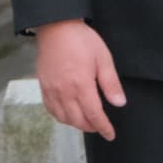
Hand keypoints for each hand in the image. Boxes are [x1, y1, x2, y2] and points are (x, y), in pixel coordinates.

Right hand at [34, 19, 125, 140]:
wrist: (56, 27)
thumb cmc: (82, 41)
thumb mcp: (103, 59)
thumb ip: (111, 84)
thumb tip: (119, 103)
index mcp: (81, 85)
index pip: (93, 114)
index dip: (103, 127)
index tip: (110, 135)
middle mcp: (64, 91)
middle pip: (77, 120)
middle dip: (90, 127)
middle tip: (101, 127)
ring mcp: (51, 90)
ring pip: (62, 117)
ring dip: (76, 124)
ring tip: (87, 122)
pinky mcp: (43, 86)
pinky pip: (50, 109)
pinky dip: (60, 116)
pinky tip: (69, 114)